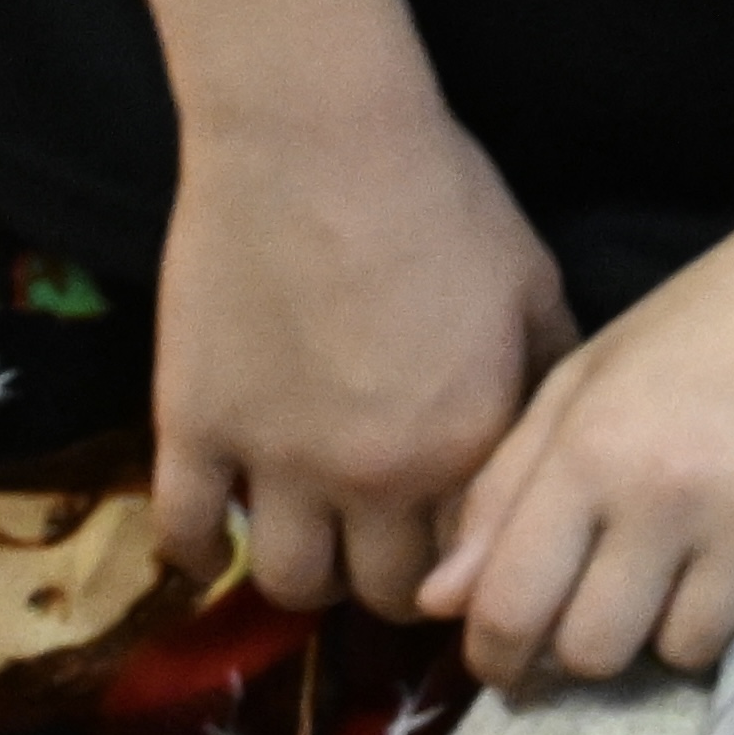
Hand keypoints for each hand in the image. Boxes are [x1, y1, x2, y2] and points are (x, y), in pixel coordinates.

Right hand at [154, 95, 570, 621]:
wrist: (320, 141)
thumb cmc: (444, 199)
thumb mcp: (532, 284)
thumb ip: (544, 377)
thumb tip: (548, 443)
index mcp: (467, 442)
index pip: (476, 558)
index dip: (473, 559)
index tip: (464, 550)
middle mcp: (374, 476)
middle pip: (385, 593)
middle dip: (397, 583)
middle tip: (390, 553)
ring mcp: (275, 462)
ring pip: (288, 586)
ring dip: (308, 577)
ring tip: (318, 543)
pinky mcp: (194, 431)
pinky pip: (184, 534)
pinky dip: (197, 552)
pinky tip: (216, 540)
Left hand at [424, 192, 733, 688]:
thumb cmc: (717, 314)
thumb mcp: (592, 377)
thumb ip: (506, 486)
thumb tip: (439, 602)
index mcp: (592, 445)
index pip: (508, 608)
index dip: (498, 656)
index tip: (515, 663)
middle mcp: (670, 486)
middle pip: (595, 651)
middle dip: (595, 645)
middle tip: (621, 605)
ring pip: (689, 648)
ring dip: (686, 621)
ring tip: (706, 559)